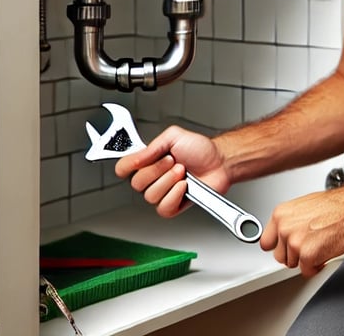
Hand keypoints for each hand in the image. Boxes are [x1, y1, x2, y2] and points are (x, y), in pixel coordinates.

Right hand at [115, 125, 229, 218]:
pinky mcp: (172, 205)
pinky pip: (163, 208)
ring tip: (182, 171)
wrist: (219, 162)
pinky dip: (175, 195)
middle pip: (136, 183)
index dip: (126, 165)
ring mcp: (162, 192)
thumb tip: (135, 157)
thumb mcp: (174, 136)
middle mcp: (152, 177)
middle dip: (157, 170)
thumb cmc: (200, 149)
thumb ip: (152, 146)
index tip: (137, 160)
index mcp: (149, 160)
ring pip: (150, 196)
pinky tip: (184, 186)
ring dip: (169, 181)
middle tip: (173, 161)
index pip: (124, 167)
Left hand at [260, 186, 343, 276]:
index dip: (279, 246)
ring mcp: (294, 242)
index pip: (266, 242)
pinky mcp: (307, 256)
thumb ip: (290, 221)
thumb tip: (285, 233)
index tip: (286, 247)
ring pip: (293, 264)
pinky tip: (325, 251)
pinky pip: (307, 271)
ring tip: (320, 244)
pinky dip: (317, 266)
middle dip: (294, 254)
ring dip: (306, 259)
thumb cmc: (335, 206)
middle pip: (279, 256)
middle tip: (310, 244)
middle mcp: (283, 227)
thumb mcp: (304, 207)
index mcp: (280, 213)